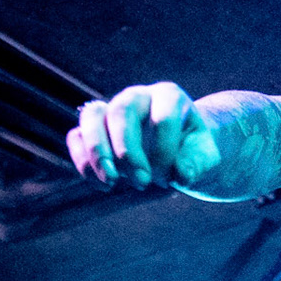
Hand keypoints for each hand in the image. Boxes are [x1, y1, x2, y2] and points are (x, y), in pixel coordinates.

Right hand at [66, 81, 221, 189]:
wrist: (177, 148)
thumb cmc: (192, 149)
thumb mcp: (204, 155)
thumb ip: (197, 163)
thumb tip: (181, 175)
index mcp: (169, 96)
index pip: (163, 118)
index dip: (165, 151)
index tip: (171, 178)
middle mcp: (137, 96)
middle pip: (122, 111)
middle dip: (128, 151)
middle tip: (142, 184)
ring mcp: (111, 108)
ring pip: (91, 116)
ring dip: (97, 152)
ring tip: (111, 182)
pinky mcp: (94, 128)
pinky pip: (76, 137)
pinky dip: (83, 162)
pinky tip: (103, 185)